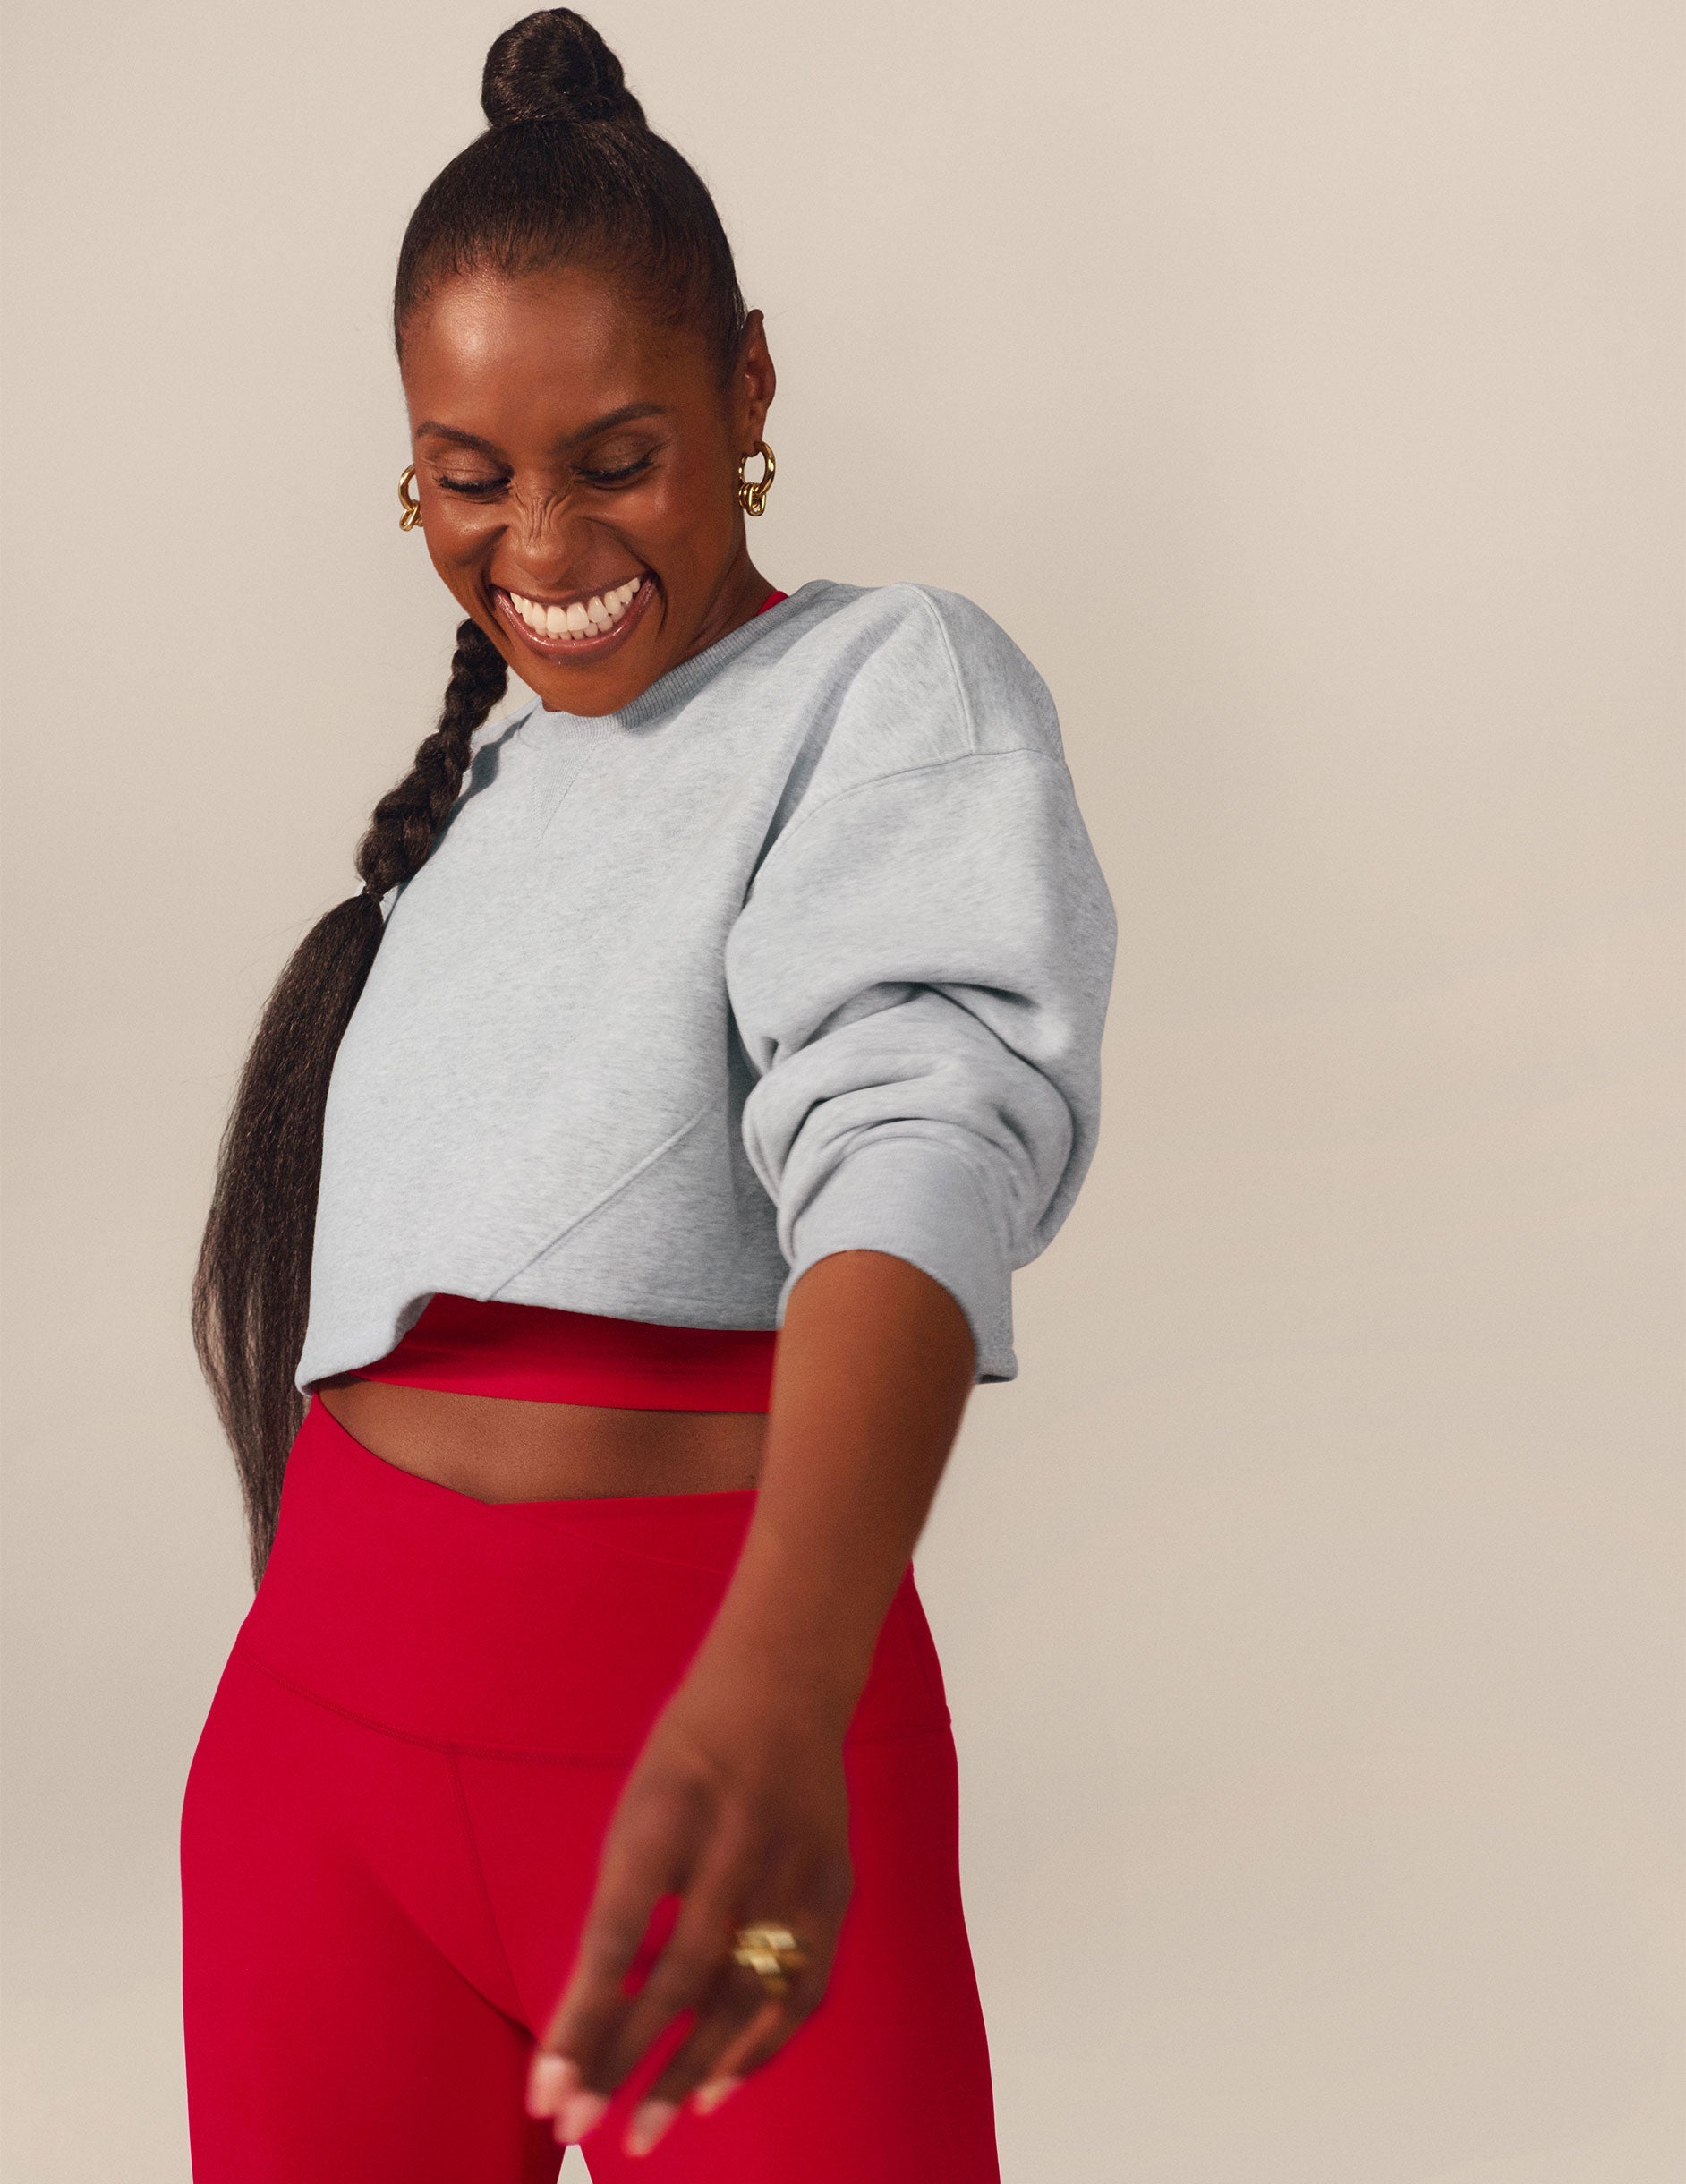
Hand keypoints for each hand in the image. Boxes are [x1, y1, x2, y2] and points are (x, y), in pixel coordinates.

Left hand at [525, 1639, 854, 2158]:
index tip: (544, 2092)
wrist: (784, 1683)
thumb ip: (624, 1900)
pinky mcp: (835, 1885)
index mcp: (667, 1814)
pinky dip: (760, 2045)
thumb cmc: (689, 1752)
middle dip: (624, 2064)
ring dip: (689, 2074)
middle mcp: (734, 1844)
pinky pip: (801, 1986)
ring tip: (642, 2130)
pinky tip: (717, 2084)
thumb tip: (597, 2014)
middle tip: (579, 2128)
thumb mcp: (637, 1804)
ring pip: (743, 1996)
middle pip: (678, 1979)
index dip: (580, 2021)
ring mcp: (794, 1868)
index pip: (615, 1938)